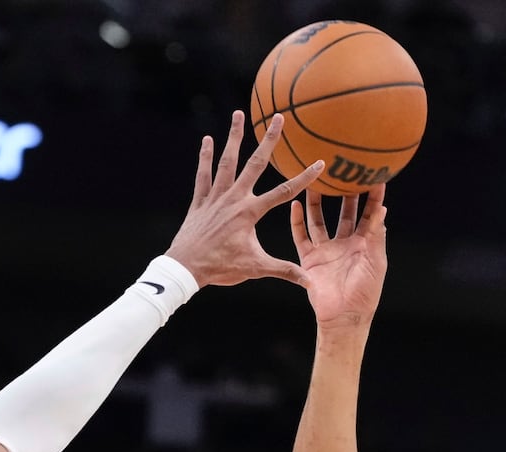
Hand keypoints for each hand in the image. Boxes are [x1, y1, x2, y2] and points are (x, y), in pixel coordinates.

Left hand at [163, 111, 324, 287]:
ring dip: (234, 137)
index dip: (304, 177)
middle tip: (278, 117)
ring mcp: (215, 197)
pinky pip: (203, 174)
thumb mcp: (256, 269)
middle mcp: (234, 199)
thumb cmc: (221, 268)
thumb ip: (284, 271)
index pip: (284, 192)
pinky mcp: (200, 201)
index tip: (319, 162)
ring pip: (227, 161)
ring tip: (239, 113)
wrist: (186, 268)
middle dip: (269, 140)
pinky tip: (208, 139)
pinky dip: (206, 157)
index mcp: (250, 213)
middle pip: (255, 164)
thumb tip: (310, 282)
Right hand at [289, 184, 388, 331]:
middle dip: (344, 193)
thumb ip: (375, 235)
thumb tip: (382, 209)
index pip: (369, 215)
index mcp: (364, 244)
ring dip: (317, 202)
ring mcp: (326, 250)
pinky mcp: (309, 259)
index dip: (373, 197)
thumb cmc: (365, 293)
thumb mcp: (375, 262)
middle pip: (343, 212)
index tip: (375, 176)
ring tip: (315, 180)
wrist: (343, 317)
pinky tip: (294, 204)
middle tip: (342, 170)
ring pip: (319, 220)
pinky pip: (300, 236)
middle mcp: (344, 244)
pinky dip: (296, 221)